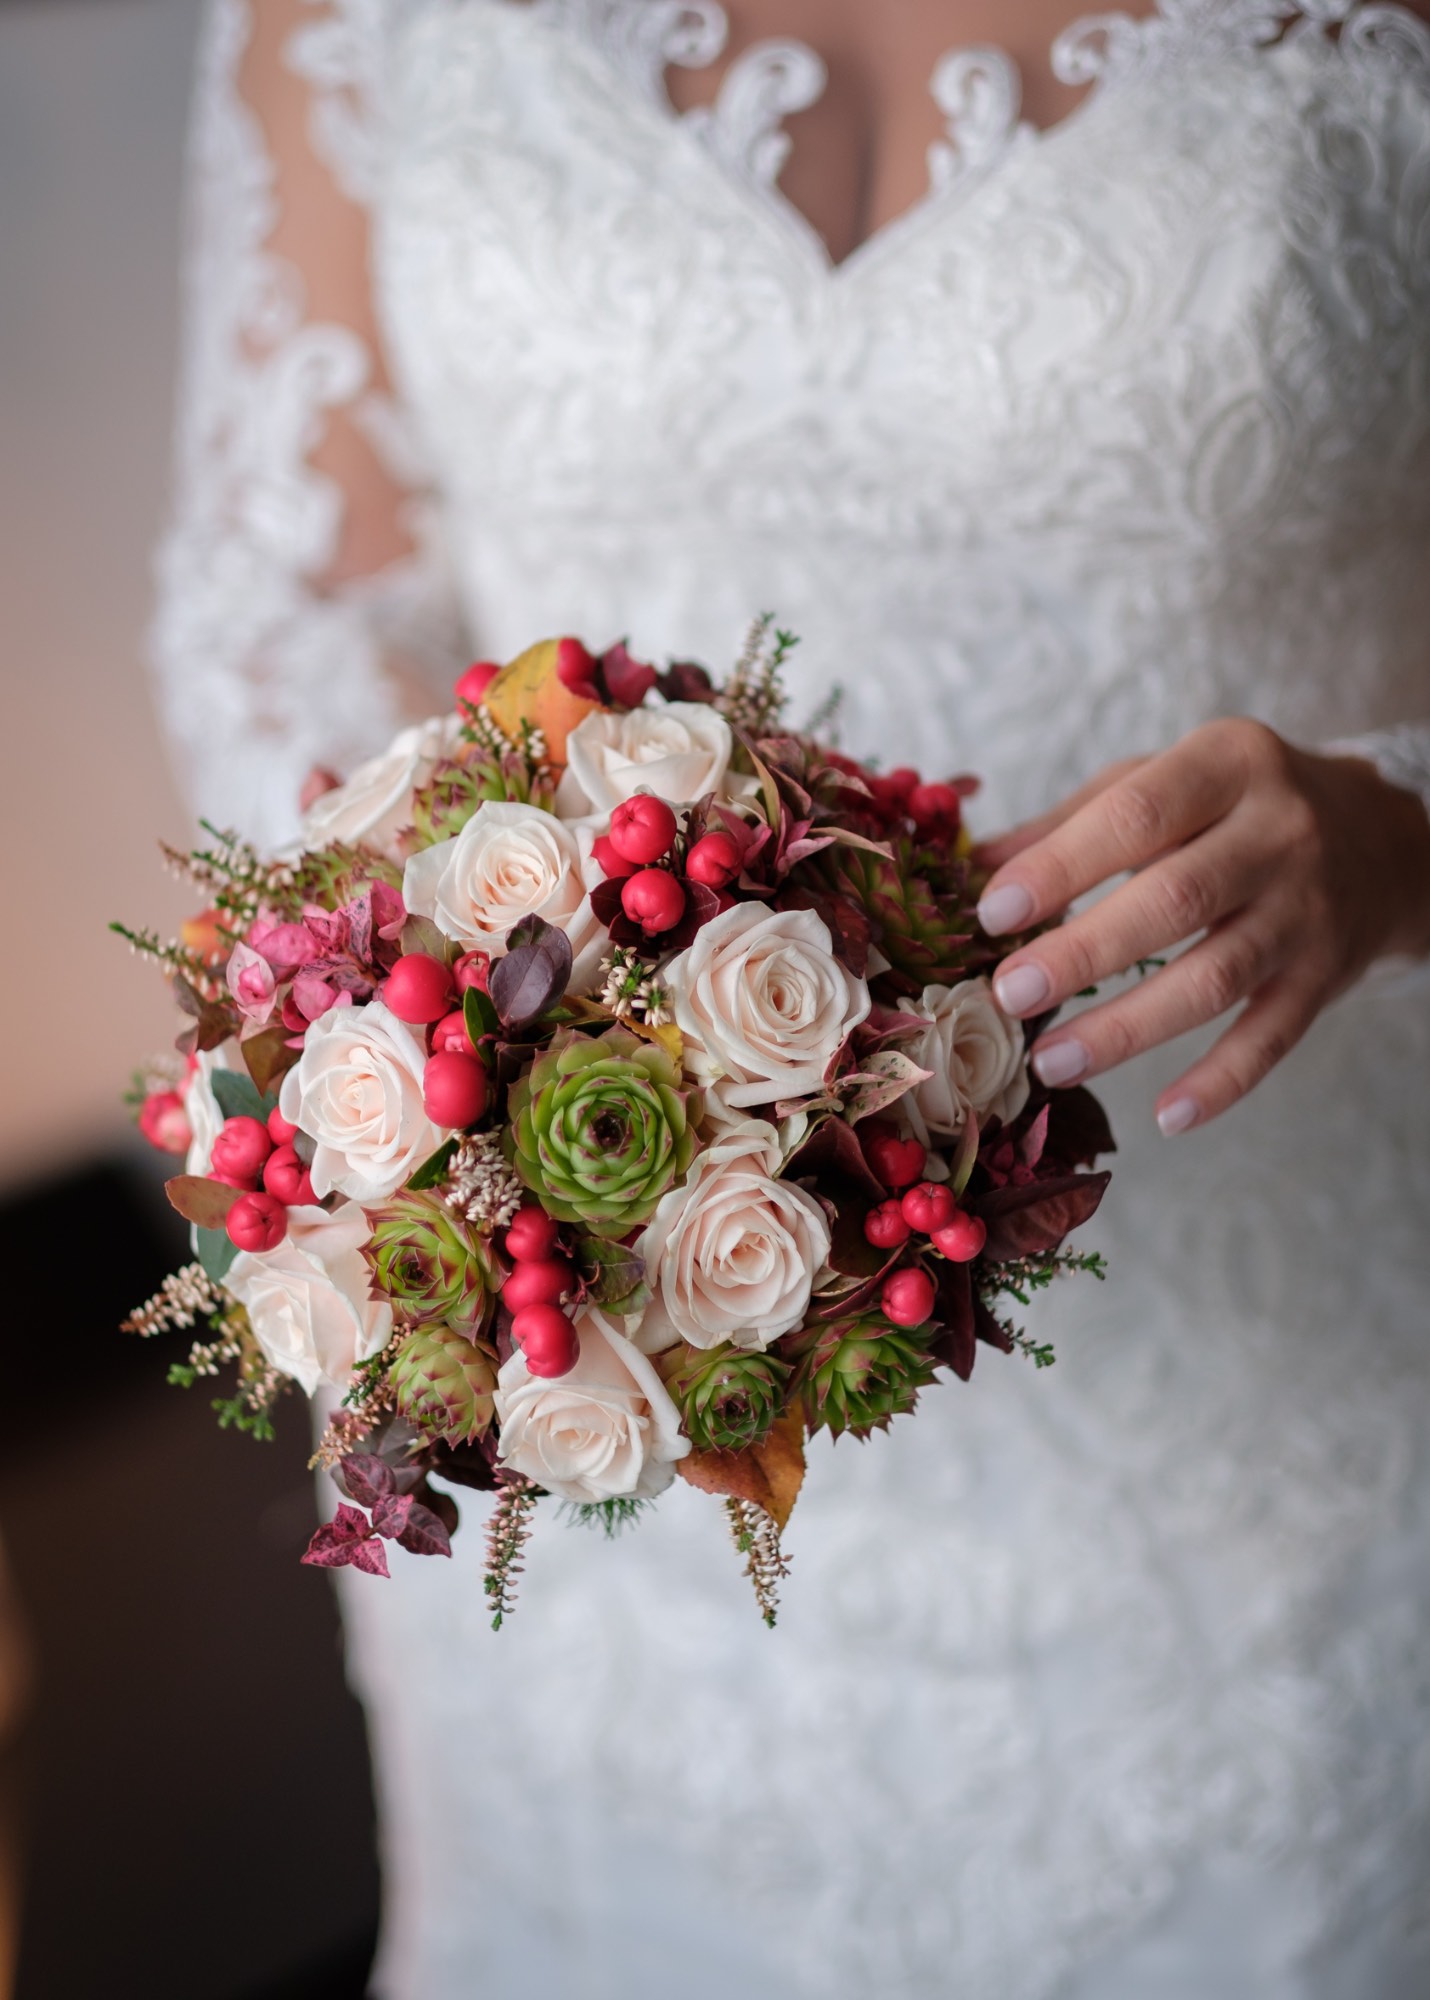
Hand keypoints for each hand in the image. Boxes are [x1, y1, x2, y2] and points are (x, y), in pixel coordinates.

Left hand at [975, 720, 1429, 1132]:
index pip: (1137, 814)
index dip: (1061, 866)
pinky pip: (1271, 1038)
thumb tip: (974, 868)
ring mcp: (1307, 910)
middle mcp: (1279, 832)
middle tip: (1010, 994)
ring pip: (1216, 978)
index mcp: (1227, 764)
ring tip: (1050, 1061)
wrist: (1383, 836)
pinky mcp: (1325, 977)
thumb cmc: (1232, 806)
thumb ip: (1071, 821)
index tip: (993, 913)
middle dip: (1085, 952)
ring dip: (1127, 1028)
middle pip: (1176, 900)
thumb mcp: (1163, 779)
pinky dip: (1221, 1082)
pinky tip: (1165, 1116)